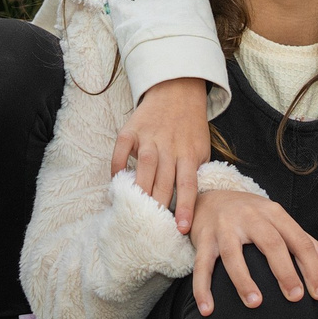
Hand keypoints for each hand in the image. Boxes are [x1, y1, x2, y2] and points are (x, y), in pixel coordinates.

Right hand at [111, 76, 210, 233]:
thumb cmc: (190, 126)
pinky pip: (121, 151)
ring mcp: (149, 137)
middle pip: (163, 182)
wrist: (177, 89)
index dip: (186, 208)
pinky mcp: (131, 129)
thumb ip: (195, 171)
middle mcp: (169, 146)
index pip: (188, 185)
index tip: (181, 229)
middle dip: (159, 206)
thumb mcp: (201, 147)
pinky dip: (117, 167)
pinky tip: (116, 182)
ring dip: (140, 192)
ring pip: (144, 169)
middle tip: (153, 228)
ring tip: (135, 213)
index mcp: (189, 153)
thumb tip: (189, 203)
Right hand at [188, 188, 317, 316]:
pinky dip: (202, 288)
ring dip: (243, 280)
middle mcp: (249, 216)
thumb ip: (303, 240)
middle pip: (270, 244)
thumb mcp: (277, 220)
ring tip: (255, 304)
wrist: (209, 198)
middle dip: (285, 272)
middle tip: (295, 298)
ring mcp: (224, 227)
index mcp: (273, 212)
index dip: (312, 267)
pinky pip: (202, 266)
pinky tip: (207, 309)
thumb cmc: (250, 216)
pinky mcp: (203, 238)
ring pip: (233, 255)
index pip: (298, 240)